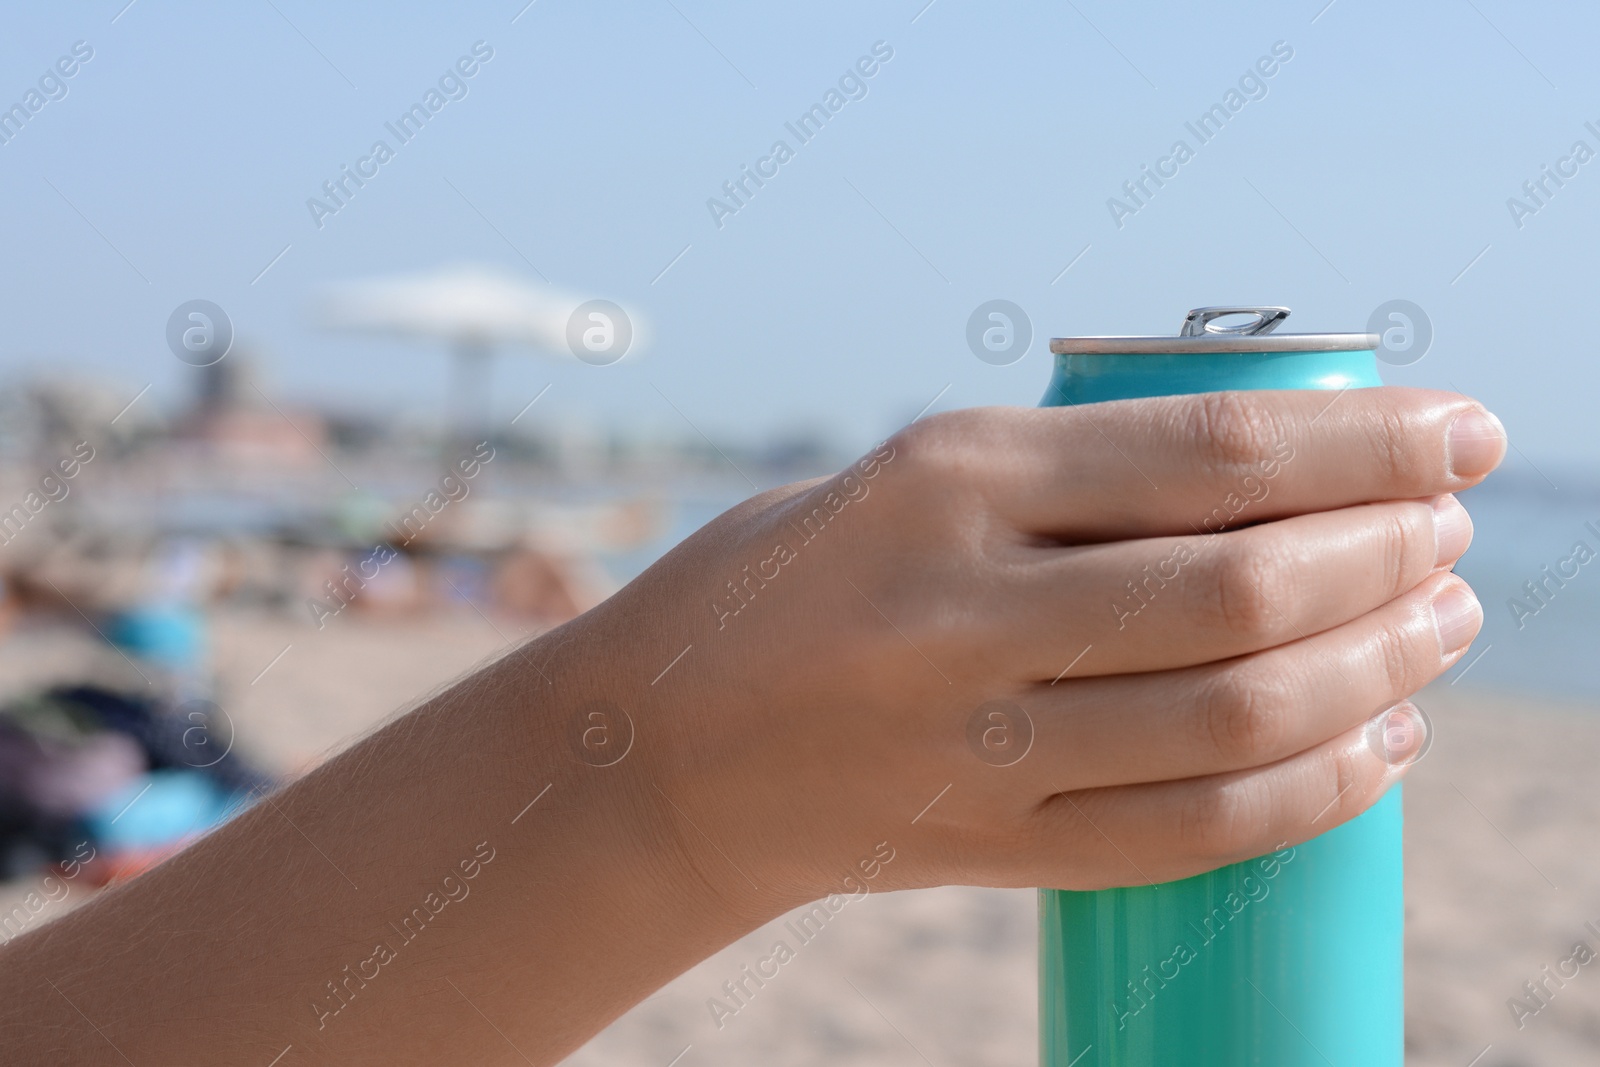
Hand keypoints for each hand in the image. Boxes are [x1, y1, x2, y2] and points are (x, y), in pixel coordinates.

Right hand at [558, 388, 1502, 916]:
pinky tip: (1376, 742)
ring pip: (1236, 714)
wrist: (653, 758)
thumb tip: (1265, 485)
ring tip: (1440, 626)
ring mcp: (975, 741)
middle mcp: (963, 608)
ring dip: (1378, 668)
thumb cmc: (782, 589)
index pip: (1209, 451)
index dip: (1368, 443)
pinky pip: (1189, 832)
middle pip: (1245, 587)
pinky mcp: (986, 845)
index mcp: (943, 481)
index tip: (1460, 433)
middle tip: (1449, 538)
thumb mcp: (895, 483)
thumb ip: (1059, 484)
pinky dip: (1312, 791)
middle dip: (1389, 556)